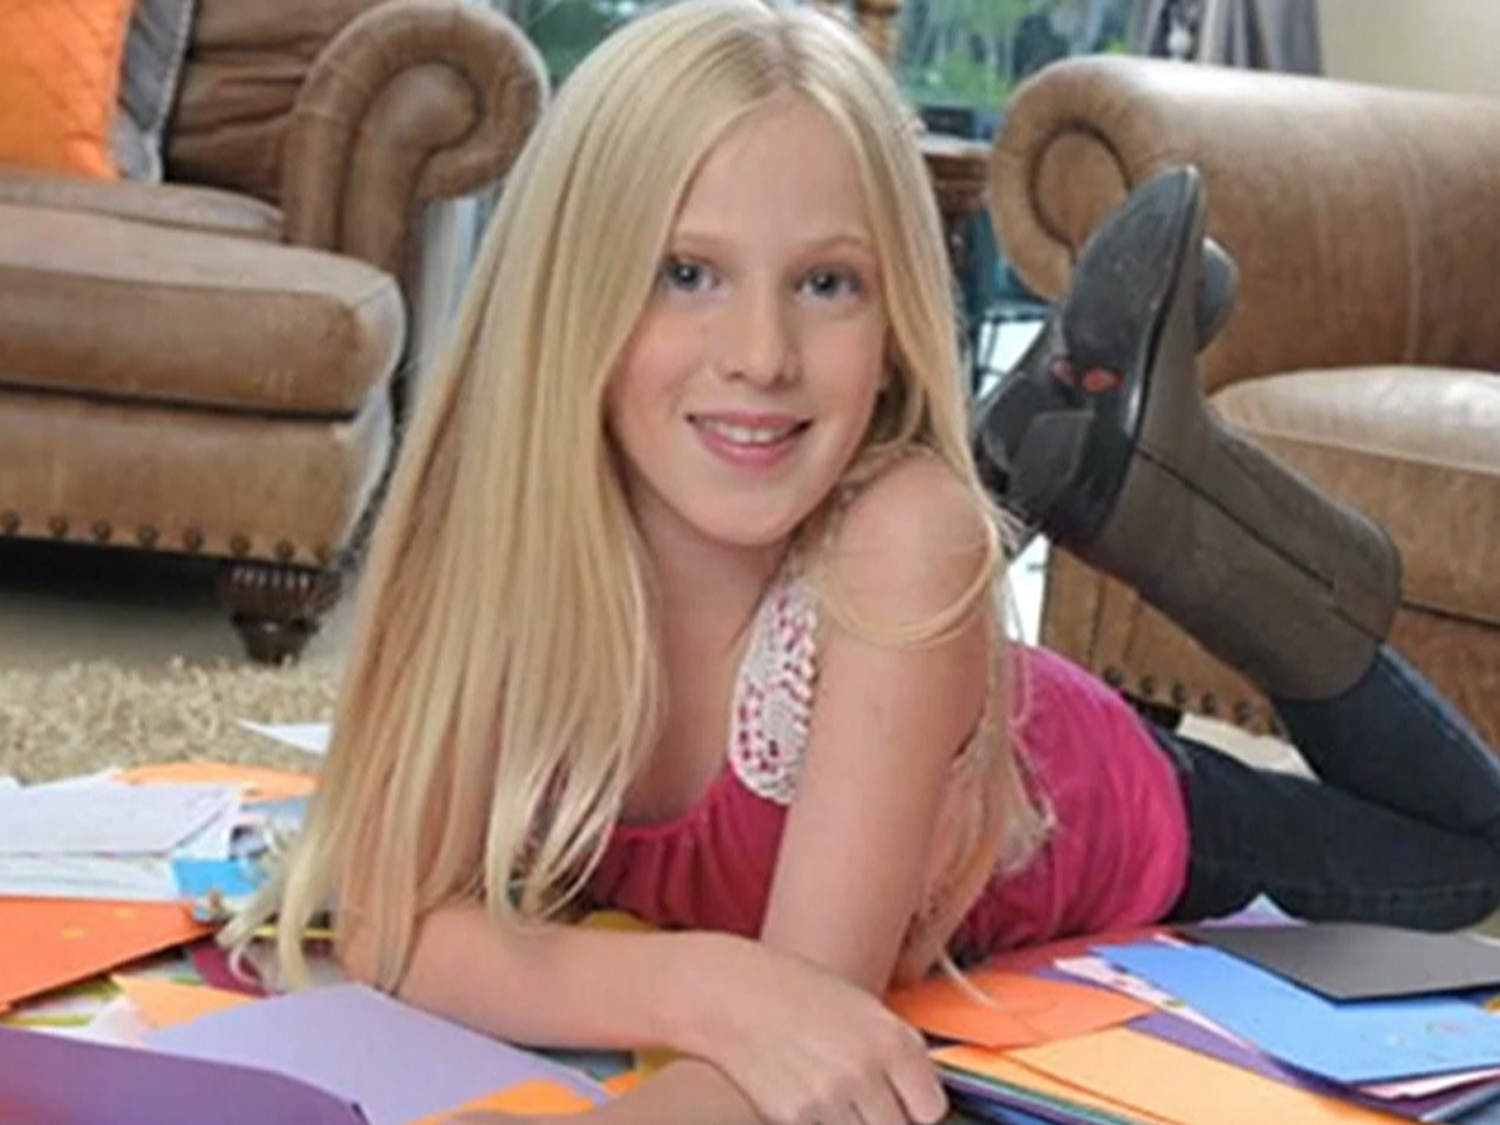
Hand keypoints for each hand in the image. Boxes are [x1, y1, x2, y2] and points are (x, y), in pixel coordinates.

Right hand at [689, 936, 947, 1124]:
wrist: (730, 994)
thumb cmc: (797, 994)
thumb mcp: (861, 1008)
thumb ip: (897, 1053)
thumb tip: (925, 1103)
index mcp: (890, 1038)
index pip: (931, 1109)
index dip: (917, 1107)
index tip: (906, 1102)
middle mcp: (864, 1070)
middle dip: (885, 1118)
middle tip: (863, 1097)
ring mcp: (829, 1098)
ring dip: (850, 1121)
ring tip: (828, 1088)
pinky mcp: (793, 1118)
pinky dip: (818, 1122)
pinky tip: (802, 1093)